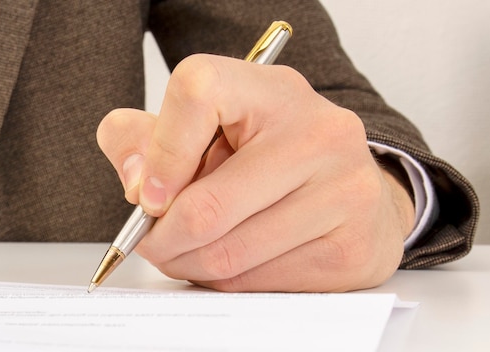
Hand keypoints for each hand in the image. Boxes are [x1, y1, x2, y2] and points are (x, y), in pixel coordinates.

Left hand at [96, 54, 414, 291]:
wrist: (353, 189)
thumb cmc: (272, 155)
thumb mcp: (209, 127)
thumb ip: (147, 138)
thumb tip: (136, 183)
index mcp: (272, 90)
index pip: (196, 94)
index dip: (158, 153)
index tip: (147, 194)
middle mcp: (318, 133)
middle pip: (206, 206)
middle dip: (162, 238)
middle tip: (152, 242)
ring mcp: (344, 191)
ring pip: (228, 255)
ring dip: (188, 264)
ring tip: (185, 252)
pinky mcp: (352, 248)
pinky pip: (258, 282)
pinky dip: (226, 281)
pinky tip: (227, 261)